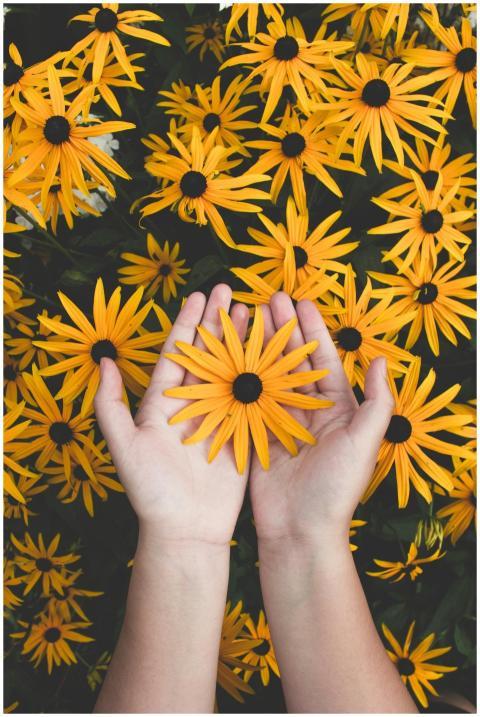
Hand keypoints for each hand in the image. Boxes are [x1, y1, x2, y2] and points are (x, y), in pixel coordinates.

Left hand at [94, 284, 249, 546]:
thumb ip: (110, 406)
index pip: (177, 353)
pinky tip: (274, 353)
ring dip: (243, 341)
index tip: (200, 295)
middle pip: (208, 354)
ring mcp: (219, 417)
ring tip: (254, 312)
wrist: (185, 530)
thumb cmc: (150, 491)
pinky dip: (264, 375)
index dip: (188, 323)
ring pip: (233, 370)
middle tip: (232, 291)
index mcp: (164, 402)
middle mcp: (193, 404)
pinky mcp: (242, 434)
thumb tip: (103, 362)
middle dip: (218, 322)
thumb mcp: (123, 447)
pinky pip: (253, 399)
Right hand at [249, 292, 393, 547]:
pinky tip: (228, 355)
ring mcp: (281, 421)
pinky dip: (239, 377)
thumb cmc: (336, 488)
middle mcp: (308, 410)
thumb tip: (382, 359)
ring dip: (258, 346)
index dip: (312, 329)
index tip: (299, 301)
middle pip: (293, 360)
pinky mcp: (257, 435)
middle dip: (281, 329)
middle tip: (266, 299)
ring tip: (245, 318)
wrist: (300, 530)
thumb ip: (376, 402)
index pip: (323, 359)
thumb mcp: (364, 443)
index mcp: (337, 408)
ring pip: (268, 374)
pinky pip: (248, 399)